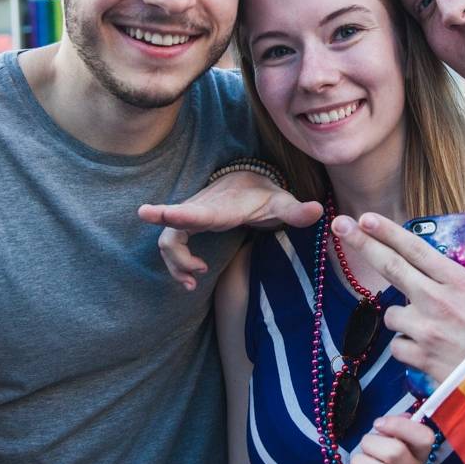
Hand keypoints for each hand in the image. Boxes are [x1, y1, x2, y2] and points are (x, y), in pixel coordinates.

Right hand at [138, 171, 323, 289]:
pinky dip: (176, 265)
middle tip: (184, 265)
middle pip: (171, 227)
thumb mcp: (282, 202)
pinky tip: (193, 278)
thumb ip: (297, 210)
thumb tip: (318, 211)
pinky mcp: (188, 226)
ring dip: (176, 264)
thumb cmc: (264, 194)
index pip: (195, 211)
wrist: (247, 181)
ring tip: (194, 282)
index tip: (146, 212)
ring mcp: (191, 218)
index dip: (173, 214)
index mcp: (221, 207)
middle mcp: (200, 210)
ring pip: (168, 242)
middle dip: (164, 241)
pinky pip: (170, 246)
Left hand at [332, 213, 464, 383]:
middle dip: (362, 243)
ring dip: (401, 318)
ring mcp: (427, 331)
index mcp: (461, 283)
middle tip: (340, 225)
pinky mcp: (420, 359)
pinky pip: (397, 347)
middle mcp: (438, 302)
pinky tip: (429, 353)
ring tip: (430, 329)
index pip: (417, 249)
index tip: (366, 216)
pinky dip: (407, 349)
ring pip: (391, 314)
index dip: (388, 231)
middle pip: (390, 266)